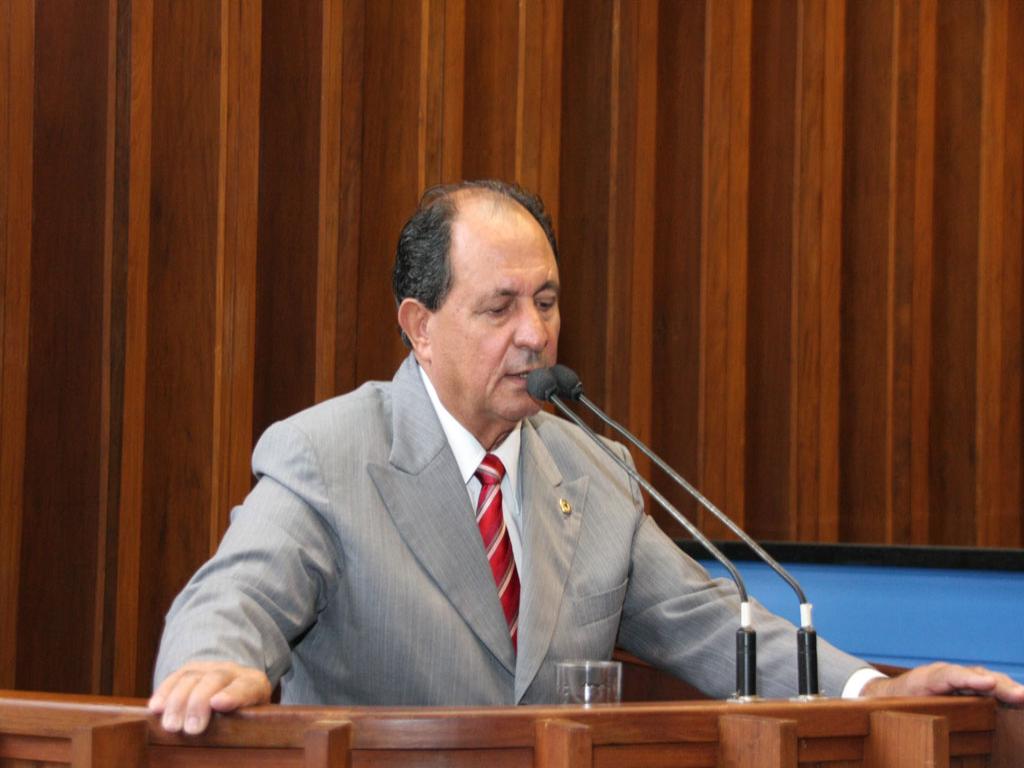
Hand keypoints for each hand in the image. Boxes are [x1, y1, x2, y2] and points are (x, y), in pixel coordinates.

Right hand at [148, 660, 271, 733]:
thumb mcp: (253, 723)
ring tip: (171, 726)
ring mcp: (210, 667)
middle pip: (215, 679)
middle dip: (199, 702)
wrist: (234, 689)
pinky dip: (164, 692)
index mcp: (254, 684)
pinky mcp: (190, 669)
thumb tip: (229, 756)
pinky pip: (175, 677)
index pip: (246, 687)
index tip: (217, 704)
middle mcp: (233, 672)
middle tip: (191, 729)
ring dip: (178, 701)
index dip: (232, 695)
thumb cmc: (245, 716)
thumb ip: (245, 731)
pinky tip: (155, 708)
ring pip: (192, 677)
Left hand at [861, 662, 1023, 705]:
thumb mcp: (895, 707)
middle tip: (1020, 695)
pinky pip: (988, 687)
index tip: (986, 683)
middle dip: (998, 685)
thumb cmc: (895, 703)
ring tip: (1023, 698)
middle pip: (975, 676)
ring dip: (1006, 689)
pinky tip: (1019, 700)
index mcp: (925, 679)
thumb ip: (908, 712)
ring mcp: (957, 679)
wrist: (890, 693)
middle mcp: (945, 674)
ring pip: (985, 679)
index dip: (968, 679)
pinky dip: (1004, 693)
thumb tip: (911, 723)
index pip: (948, 676)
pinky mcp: (967, 687)